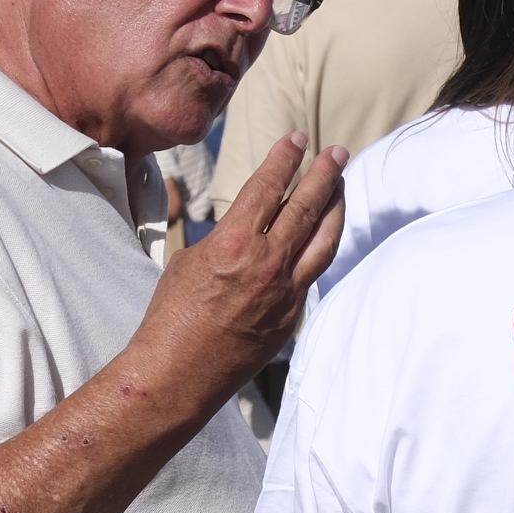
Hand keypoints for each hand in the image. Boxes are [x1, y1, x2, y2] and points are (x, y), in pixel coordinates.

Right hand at [135, 129, 343, 398]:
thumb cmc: (171, 316)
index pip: (268, 188)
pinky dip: (320, 248)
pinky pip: (313, 273)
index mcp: (233, 244)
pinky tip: (324, 235)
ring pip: (324, 240)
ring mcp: (285, 292)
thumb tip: (248, 226)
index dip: (285, 159)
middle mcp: (267, 264)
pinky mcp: (293, 316)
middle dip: (324, 175)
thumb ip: (225, 238)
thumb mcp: (189, 261)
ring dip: (336, 208)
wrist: (179, 374)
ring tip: (342, 186)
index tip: (296, 138)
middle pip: (306, 207)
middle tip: (337, 152)